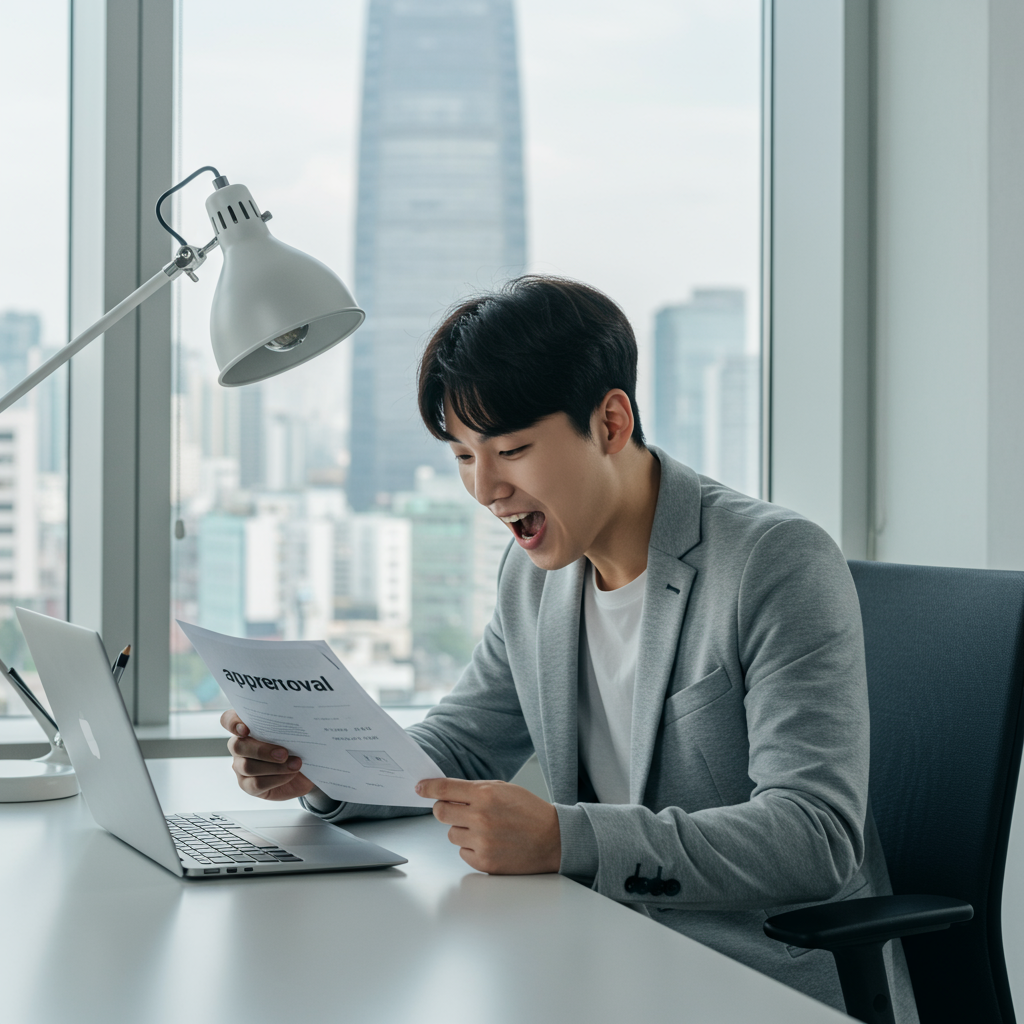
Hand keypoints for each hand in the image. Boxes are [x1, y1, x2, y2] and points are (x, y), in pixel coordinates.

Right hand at [220, 709, 314, 800]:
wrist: (306, 770)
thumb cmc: (298, 745)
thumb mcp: (294, 732)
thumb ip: (286, 725)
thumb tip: (296, 720)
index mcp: (247, 726)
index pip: (228, 720)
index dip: (232, 723)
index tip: (246, 729)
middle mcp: (240, 745)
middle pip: (237, 746)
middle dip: (262, 750)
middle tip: (284, 753)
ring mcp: (241, 766)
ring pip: (247, 766)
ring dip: (275, 766)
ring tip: (295, 764)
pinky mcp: (247, 785)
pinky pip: (256, 783)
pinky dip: (276, 779)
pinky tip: (290, 774)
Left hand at [416, 778, 560, 874]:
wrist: (552, 839)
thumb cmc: (529, 811)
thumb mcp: (504, 789)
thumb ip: (474, 790)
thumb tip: (445, 792)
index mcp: (486, 795)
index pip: (445, 789)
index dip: (428, 788)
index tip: (420, 788)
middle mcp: (481, 817)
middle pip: (440, 812)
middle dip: (444, 809)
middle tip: (455, 810)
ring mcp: (481, 841)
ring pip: (451, 834)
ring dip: (462, 830)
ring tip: (485, 829)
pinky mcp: (484, 862)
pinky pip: (462, 852)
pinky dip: (471, 847)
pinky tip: (490, 843)